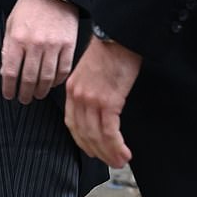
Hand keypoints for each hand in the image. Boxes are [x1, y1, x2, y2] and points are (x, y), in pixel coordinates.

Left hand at [0, 0, 78, 104]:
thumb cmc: (29, 7)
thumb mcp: (11, 24)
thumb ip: (7, 48)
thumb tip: (4, 73)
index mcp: (17, 39)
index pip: (10, 72)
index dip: (8, 88)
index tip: (9, 95)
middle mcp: (35, 44)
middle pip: (29, 79)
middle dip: (25, 94)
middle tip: (23, 99)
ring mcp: (53, 45)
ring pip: (47, 78)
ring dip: (41, 91)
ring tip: (37, 94)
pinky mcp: (68, 45)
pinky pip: (63, 70)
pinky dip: (57, 81)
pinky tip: (52, 83)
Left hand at [65, 37, 141, 168]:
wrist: (119, 34)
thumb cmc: (111, 49)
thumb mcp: (92, 70)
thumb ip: (91, 88)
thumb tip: (101, 105)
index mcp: (72, 89)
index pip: (72, 123)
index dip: (82, 140)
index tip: (92, 150)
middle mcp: (78, 97)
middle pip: (84, 134)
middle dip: (98, 152)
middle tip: (110, 162)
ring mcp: (92, 100)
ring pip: (97, 137)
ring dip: (109, 154)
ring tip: (120, 162)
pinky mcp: (108, 101)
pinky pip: (110, 132)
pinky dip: (116, 146)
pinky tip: (124, 153)